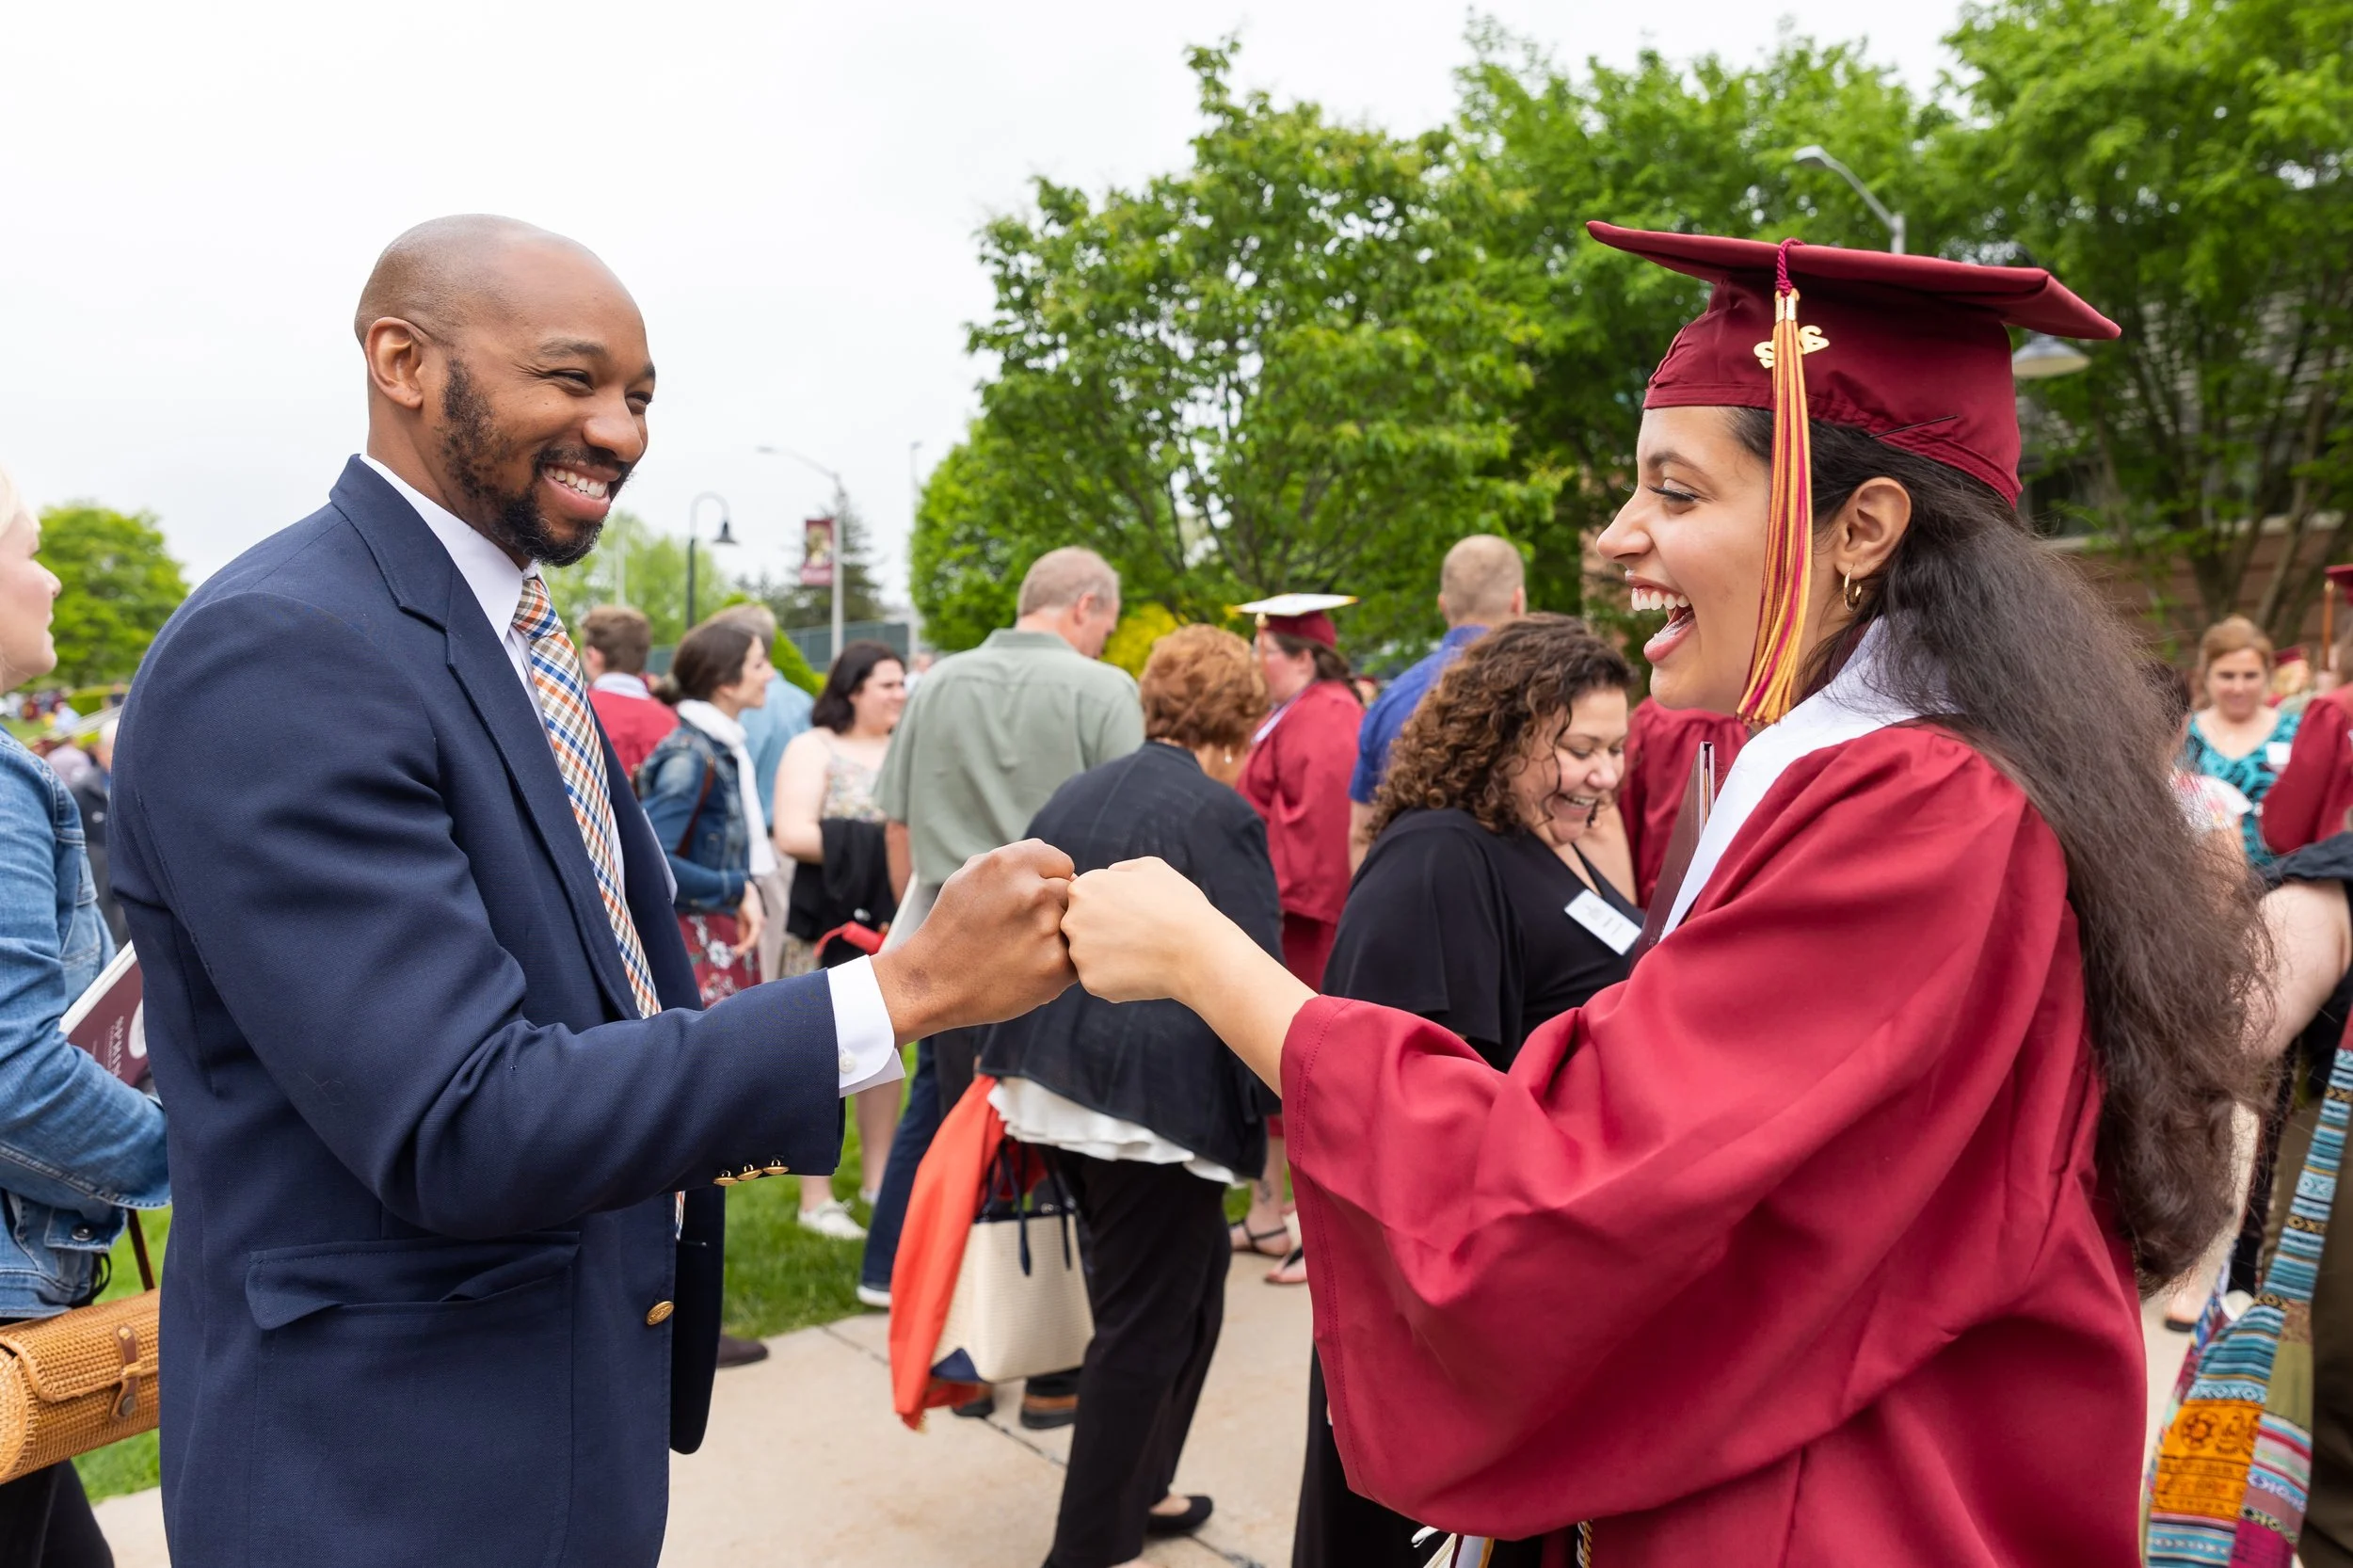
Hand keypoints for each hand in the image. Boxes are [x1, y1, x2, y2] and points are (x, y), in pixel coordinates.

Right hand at [732, 881, 764, 959]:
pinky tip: (742, 947)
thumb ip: (742, 930)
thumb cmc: (742, 903)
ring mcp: (760, 923)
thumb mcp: (741, 919)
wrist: (742, 892)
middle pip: (754, 940)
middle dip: (744, 948)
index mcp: (758, 923)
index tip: (738, 951)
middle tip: (736, 954)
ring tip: (736, 952)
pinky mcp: (757, 922)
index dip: (745, 946)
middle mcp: (761, 924)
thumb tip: (741, 941)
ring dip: (744, 947)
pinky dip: (747, 943)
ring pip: (753, 940)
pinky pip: (753, 936)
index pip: (753, 938)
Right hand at [871, 839, 1075, 1041]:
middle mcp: (1032, 891)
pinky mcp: (1057, 966)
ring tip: (1028, 949)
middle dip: (1055, 907)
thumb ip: (1013, 862)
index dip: (1047, 882)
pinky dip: (1061, 963)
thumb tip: (1053, 864)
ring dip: (1061, 934)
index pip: (1061, 862)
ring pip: (1077, 924)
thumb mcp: (970, 876)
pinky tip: (1032, 968)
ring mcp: (1047, 929)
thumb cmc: (953, 927)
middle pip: (1072, 891)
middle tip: (1027, 929)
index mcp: (1010, 863)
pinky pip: (1078, 955)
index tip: (1028, 902)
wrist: (933, 983)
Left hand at [1061, 857, 1218, 1003]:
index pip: (1082, 901)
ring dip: (1109, 956)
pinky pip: (1099, 980)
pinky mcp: (1090, 982)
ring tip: (1142, 953)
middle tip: (1138, 936)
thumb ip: (1120, 870)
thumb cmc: (1180, 905)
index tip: (1134, 913)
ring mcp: (1079, 953)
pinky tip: (1142, 971)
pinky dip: (1117, 979)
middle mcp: (1072, 919)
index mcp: (1083, 888)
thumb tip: (1107, 876)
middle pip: (1080, 928)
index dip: (1110, 907)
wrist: (1198, 951)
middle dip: (1103, 932)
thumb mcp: (1151, 868)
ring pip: (1088, 956)